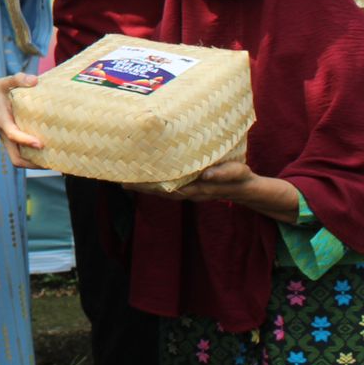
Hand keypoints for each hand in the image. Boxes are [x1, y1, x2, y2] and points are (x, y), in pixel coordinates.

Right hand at [0, 73, 43, 168]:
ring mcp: (8, 138)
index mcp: (2, 120)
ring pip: (19, 158)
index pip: (12, 134)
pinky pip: (21, 153)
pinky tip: (49, 152)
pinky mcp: (12, 139)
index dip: (25, 140)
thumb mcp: (5, 81)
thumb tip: (35, 80)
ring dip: (34, 163)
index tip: (40, 144)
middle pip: (16, 158)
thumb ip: (18, 79)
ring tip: (54, 161)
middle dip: (33, 163)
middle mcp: (4, 133)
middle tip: (52, 162)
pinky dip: (33, 156)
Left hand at [128, 161, 257, 201]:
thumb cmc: (239, 178)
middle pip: (160, 191)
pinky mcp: (189, 185)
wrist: (244, 188)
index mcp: (196, 188)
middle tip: (120, 181)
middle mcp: (188, 191)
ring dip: (145, 185)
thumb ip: (222, 174)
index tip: (131, 183)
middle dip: (141, 187)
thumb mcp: (235, 173)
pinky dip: (155, 183)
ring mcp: (188, 190)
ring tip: (125, 179)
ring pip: (162, 190)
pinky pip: (168, 186)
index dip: (150, 187)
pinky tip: (145, 176)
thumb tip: (206, 175)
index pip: (168, 189)